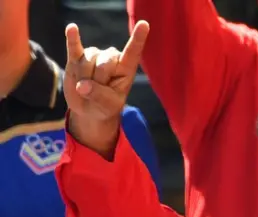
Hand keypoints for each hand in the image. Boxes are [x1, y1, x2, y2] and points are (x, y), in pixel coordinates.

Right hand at [63, 20, 148, 156]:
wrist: (89, 109)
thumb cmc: (105, 106)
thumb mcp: (109, 106)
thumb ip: (99, 96)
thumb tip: (82, 86)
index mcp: (126, 68)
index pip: (133, 51)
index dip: (138, 38)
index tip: (144, 25)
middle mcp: (111, 58)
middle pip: (104, 63)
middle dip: (98, 81)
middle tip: (97, 92)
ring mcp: (93, 56)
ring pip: (87, 61)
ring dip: (84, 78)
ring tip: (87, 87)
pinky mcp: (76, 57)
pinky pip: (73, 46)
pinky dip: (72, 38)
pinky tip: (71, 29)